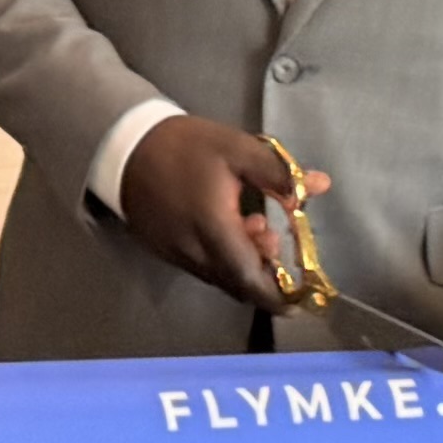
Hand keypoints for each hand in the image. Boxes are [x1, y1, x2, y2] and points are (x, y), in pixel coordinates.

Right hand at [115, 115, 313, 301]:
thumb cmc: (185, 146)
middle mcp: (192, 252)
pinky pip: (200, 267)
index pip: (250, 279)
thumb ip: (278, 173)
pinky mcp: (162, 251)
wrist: (124, 144)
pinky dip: (220, 259)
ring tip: (250, 225)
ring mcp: (174, 255)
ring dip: (242, 264)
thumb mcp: (237, 148)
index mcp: (214, 229)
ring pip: (218, 277)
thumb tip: (319, 186)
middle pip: (237, 284)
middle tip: (275, 240)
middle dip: (264, 273)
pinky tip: (223, 228)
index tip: (299, 297)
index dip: (277, 296)